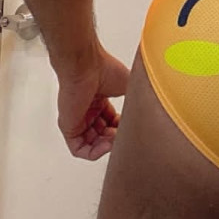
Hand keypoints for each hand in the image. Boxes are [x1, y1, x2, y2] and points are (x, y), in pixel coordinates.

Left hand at [56, 44, 129, 159]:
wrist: (86, 66)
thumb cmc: (104, 68)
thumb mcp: (129, 86)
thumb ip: (137, 101)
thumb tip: (150, 111)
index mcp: (99, 100)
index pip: (111, 123)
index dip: (122, 128)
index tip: (130, 125)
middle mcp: (87, 110)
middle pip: (102, 135)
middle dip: (115, 139)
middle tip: (124, 135)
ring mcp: (77, 119)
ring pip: (92, 144)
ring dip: (106, 147)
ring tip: (116, 141)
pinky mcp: (68, 127)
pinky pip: (79, 149)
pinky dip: (94, 153)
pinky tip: (106, 146)